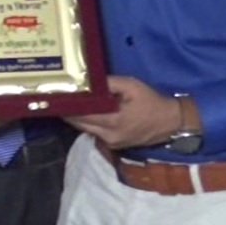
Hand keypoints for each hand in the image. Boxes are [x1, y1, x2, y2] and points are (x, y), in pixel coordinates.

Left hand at [64, 75, 180, 148]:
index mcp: (112, 121)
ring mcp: (110, 142)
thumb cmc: (151, 102)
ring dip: (75, 117)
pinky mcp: (113, 144)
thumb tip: (88, 80)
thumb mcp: (131, 85)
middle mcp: (108, 135)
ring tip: (65, 102)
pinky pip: (94, 132)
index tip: (55, 96)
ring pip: (84, 129)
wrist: (171, 123)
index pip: (81, 114)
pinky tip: (82, 111)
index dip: (66, 106)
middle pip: (78, 124)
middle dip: (66, 112)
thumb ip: (109, 83)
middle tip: (56, 97)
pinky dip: (86, 122)